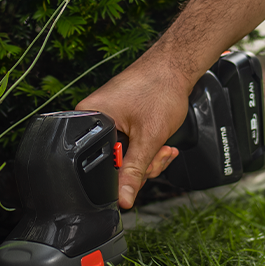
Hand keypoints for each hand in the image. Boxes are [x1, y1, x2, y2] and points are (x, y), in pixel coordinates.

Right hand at [76, 52, 190, 207]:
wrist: (175, 66)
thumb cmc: (160, 88)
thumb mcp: (149, 137)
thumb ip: (134, 171)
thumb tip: (123, 199)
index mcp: (90, 119)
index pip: (98, 164)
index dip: (122, 175)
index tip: (144, 171)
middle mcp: (94, 117)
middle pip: (113, 162)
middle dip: (142, 164)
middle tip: (159, 153)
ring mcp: (107, 117)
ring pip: (125, 155)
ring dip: (149, 156)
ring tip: (163, 145)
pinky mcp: (119, 117)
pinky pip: (129, 143)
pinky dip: (147, 146)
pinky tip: (161, 141)